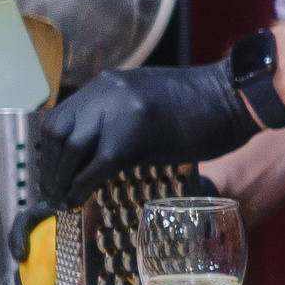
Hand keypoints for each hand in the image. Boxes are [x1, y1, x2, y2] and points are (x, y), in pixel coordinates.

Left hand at [30, 62, 259, 210]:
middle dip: (50, 167)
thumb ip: (122, 113)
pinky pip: (92, 169)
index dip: (51, 148)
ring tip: (64, 199)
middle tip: (53, 191)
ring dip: (61, 180)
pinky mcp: (130, 141)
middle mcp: (106, 94)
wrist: (235, 97)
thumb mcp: (150, 99)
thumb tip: (101, 143)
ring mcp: (117, 115)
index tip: (53, 169)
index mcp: (109, 84)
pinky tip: (79, 200)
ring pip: (69, 150)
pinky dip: (80, 188)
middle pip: (58, 133)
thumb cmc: (203, 104)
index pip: (60, 115)